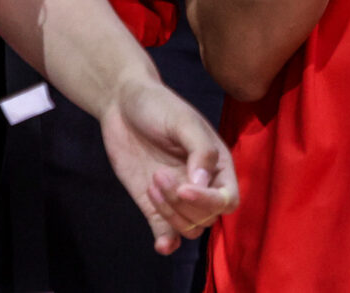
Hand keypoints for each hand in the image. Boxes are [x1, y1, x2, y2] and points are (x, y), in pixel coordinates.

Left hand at [99, 74, 238, 254]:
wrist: (122, 105)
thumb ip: (200, 150)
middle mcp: (201, 184)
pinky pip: (166, 234)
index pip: (227, 199)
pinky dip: (166, 244)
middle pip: (206, 217)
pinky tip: (160, 244)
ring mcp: (177, 197)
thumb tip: (203, 183)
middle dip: (181, 203)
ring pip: (188, 228)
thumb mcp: (184, 121)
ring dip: (171, 215)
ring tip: (152, 183)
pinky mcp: (154, 205)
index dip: (208, 200)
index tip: (184, 186)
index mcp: (216, 164)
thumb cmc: (158, 106)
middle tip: (158, 175)